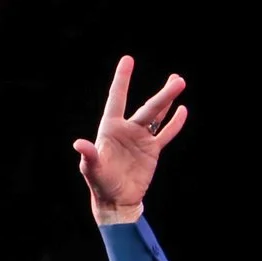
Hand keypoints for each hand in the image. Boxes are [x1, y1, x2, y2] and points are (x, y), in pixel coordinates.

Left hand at [74, 55, 186, 223]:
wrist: (117, 200)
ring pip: (157, 116)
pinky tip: (183, 111)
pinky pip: (165, 134)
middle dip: (163, 94)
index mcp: (110, 128)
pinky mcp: (152, 151)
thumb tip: (79, 144)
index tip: (128, 60)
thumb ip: (89, 155)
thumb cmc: (100, 183)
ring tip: (179, 82)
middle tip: (177, 80)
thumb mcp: (92, 169)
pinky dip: (174, 124)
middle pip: (147, 107)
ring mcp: (141, 139)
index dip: (122, 79)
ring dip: (168, 101)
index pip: (117, 98)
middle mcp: (127, 129)